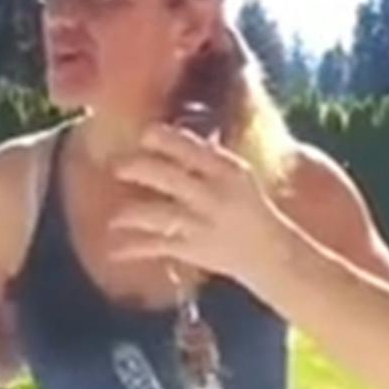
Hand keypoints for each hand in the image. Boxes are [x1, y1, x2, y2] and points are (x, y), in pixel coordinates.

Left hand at [110, 126, 294, 286]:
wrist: (272, 255)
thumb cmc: (252, 210)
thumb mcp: (240, 177)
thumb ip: (211, 159)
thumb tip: (180, 136)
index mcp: (229, 172)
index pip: (192, 148)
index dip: (164, 138)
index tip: (144, 133)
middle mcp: (215, 195)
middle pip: (167, 176)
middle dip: (137, 168)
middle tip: (118, 166)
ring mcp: (202, 224)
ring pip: (156, 214)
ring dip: (129, 215)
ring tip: (115, 218)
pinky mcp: (192, 250)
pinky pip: (155, 247)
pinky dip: (132, 248)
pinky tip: (115, 250)